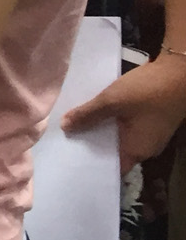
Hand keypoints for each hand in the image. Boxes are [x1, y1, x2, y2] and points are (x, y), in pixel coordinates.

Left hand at [64, 53, 185, 171]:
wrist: (181, 71)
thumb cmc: (148, 91)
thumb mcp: (112, 101)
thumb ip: (88, 115)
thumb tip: (64, 128)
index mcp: (137, 150)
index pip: (110, 167)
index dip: (90, 164)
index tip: (68, 158)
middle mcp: (145, 148)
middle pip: (113, 152)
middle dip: (90, 144)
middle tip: (64, 140)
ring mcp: (150, 134)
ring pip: (119, 137)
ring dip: (100, 131)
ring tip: (74, 127)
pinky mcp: (151, 121)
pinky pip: (127, 126)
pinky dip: (112, 122)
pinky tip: (96, 114)